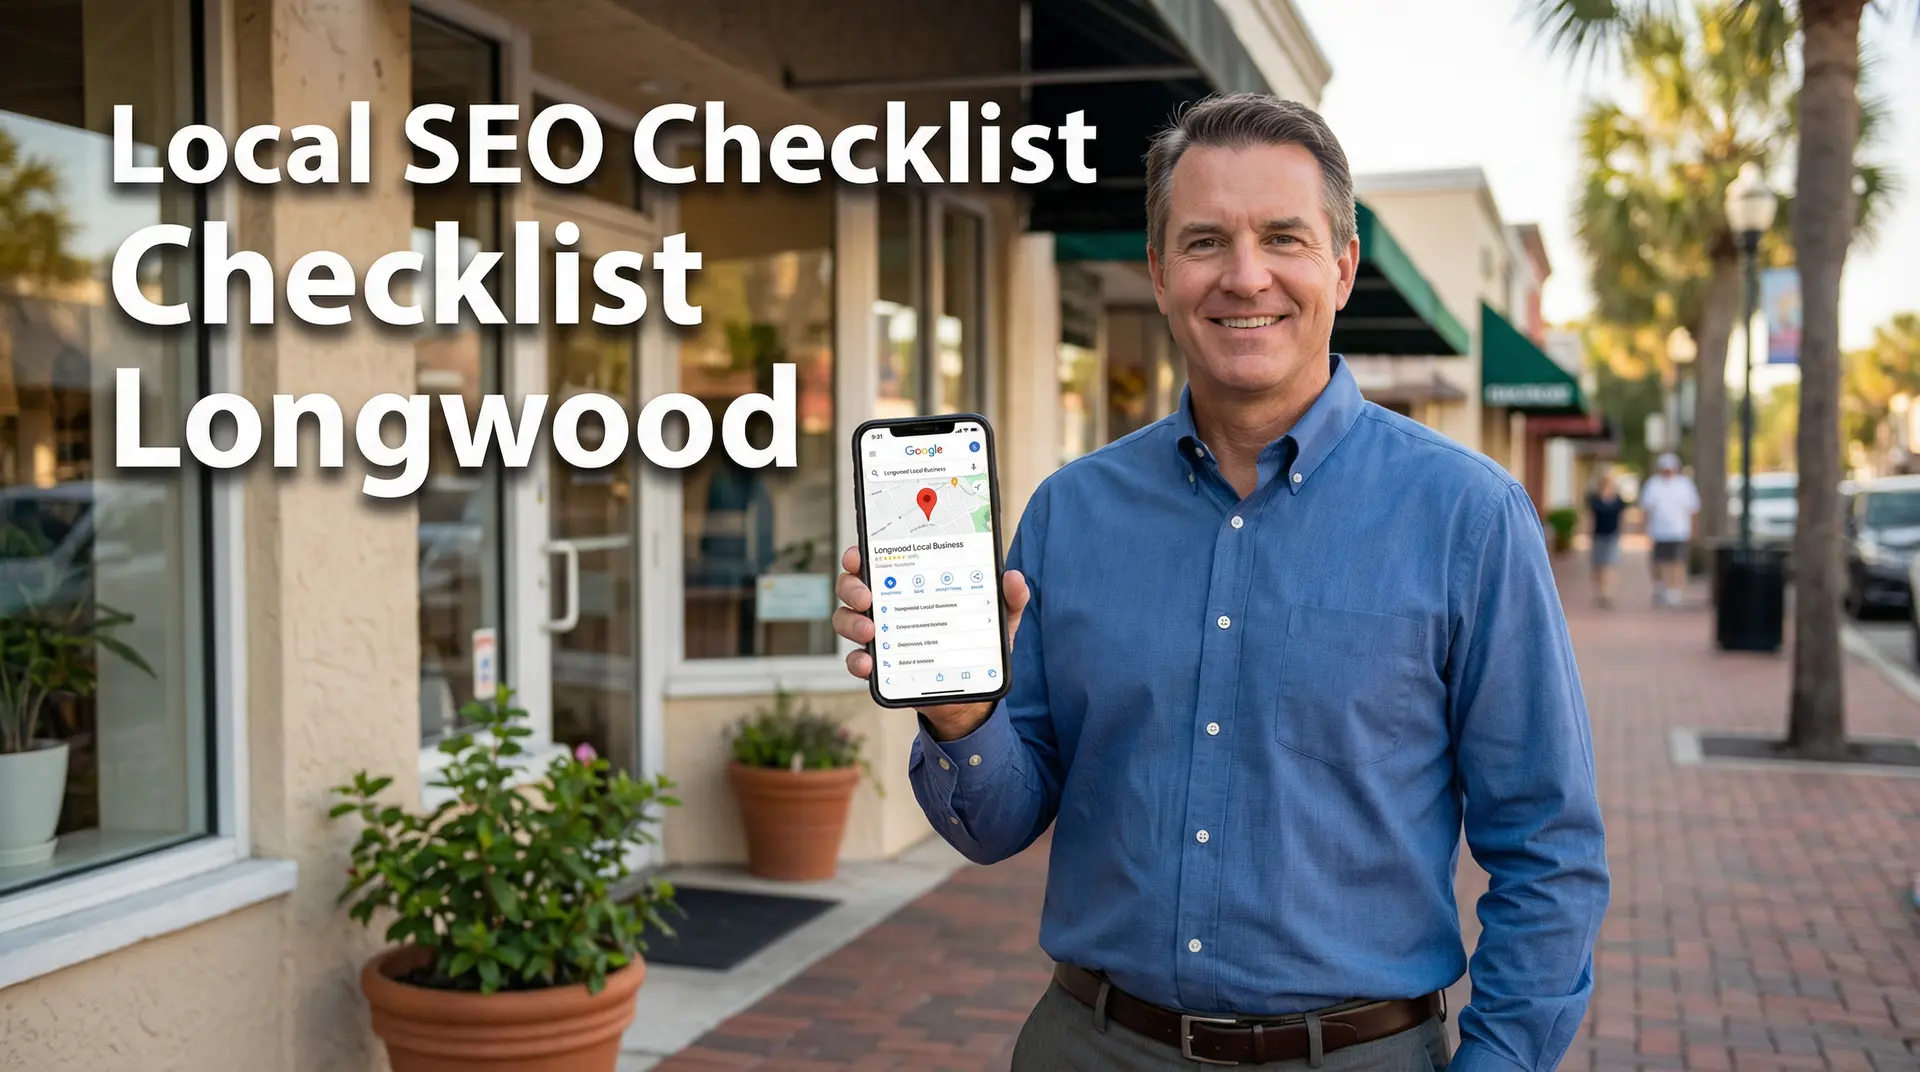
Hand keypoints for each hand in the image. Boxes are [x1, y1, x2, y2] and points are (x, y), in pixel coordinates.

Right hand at [832, 545, 1028, 740]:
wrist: (972, 695)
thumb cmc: (978, 645)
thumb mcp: (998, 621)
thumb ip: (1010, 598)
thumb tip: (1013, 577)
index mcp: (912, 585)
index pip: (879, 561)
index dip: (860, 555)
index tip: (859, 555)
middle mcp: (889, 606)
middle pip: (853, 586)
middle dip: (852, 586)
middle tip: (867, 596)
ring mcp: (881, 636)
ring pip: (846, 619)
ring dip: (851, 621)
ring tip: (871, 630)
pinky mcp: (880, 666)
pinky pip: (856, 659)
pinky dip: (857, 660)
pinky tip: (869, 663)